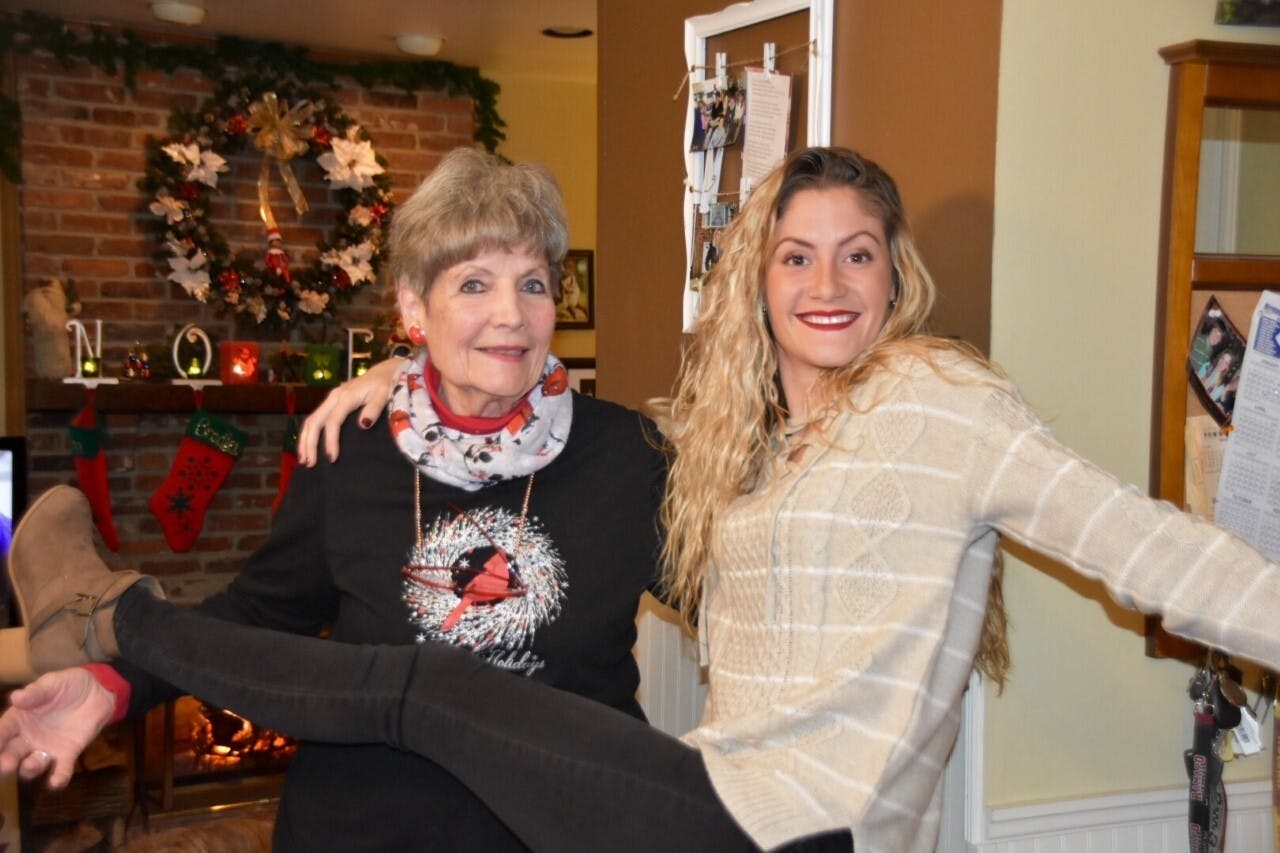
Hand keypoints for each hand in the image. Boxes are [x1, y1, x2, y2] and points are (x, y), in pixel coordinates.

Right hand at [0, 668, 113, 788]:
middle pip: (12, 753)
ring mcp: (47, 748)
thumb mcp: (52, 683)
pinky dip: (58, 778)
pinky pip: (60, 770)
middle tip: (5, 764)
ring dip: (30, 768)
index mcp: (19, 718)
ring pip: (32, 765)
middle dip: (6, 761)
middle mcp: (28, 738)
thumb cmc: (69, 684)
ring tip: (31, 764)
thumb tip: (15, 698)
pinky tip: (57, 781)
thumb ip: (36, 692)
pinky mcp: (68, 754)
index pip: (3, 731)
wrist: (98, 691)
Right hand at [298, 356, 404, 465]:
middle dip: (309, 443)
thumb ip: (374, 408)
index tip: (332, 458)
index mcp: (347, 397)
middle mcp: (334, 397)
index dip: (330, 441)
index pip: (333, 421)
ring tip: (305, 460)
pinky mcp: (332, 402)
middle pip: (315, 421)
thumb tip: (363, 425)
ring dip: (305, 440)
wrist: (385, 372)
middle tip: (310, 464)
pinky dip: (309, 433)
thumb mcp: (385, 395)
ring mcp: (331, 399)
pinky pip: (315, 418)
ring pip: (311, 420)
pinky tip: (308, 446)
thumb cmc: (387, 385)